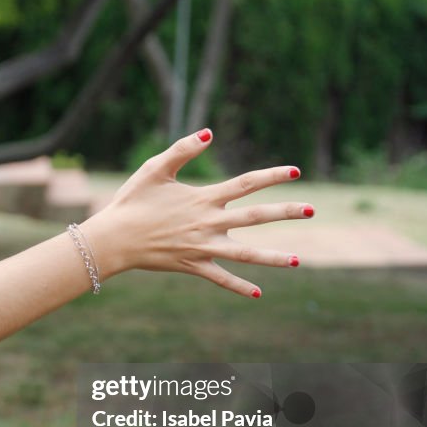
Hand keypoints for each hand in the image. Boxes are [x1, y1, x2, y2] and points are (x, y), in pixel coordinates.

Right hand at [84, 128, 311, 297]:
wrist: (114, 238)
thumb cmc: (132, 201)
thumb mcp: (154, 169)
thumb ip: (182, 149)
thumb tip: (209, 133)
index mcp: (203, 198)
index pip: (246, 184)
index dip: (271, 176)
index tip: (295, 171)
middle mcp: (208, 223)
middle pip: (255, 216)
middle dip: (285, 212)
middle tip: (313, 209)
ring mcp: (202, 247)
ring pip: (245, 254)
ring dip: (272, 258)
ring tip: (297, 261)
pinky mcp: (192, 265)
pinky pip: (220, 278)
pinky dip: (238, 286)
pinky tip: (258, 293)